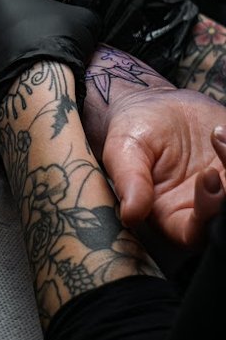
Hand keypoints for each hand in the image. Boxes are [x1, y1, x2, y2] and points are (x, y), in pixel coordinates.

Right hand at [84, 84, 225, 246]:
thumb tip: (130, 215)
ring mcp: (224, 187)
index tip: (207, 177)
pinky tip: (220, 131)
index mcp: (171, 215)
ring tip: (217, 136)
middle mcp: (202, 207)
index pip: (197, 233)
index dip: (208, 213)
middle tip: (222, 158)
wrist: (155, 106)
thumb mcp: (124, 150)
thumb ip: (128, 182)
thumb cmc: (135, 131)